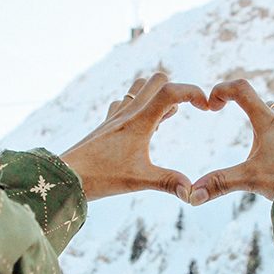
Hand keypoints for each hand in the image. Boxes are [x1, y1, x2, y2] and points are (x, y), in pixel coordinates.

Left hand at [60, 73, 207, 201]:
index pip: (170, 91)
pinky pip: (125, 102)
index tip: (207, 106)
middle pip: (156, 80)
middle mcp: (128, 112)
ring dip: (157, 96)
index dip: (193, 92)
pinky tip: (142, 126)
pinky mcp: (107, 125)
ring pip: (140, 88)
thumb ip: (169, 183)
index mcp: (139, 121)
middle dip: (177, 90)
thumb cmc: (101, 177)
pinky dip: (139, 106)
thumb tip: (193, 192)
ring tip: (166, 119)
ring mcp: (116, 116)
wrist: (65, 176)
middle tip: (184, 113)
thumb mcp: (139, 180)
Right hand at [189, 79, 273, 204]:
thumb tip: (192, 195)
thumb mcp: (250, 180)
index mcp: (269, 121)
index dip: (223, 90)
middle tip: (252, 150)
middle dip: (252, 121)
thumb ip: (220, 183)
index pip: (242, 89)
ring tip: (273, 161)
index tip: (213, 104)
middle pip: (263, 107)